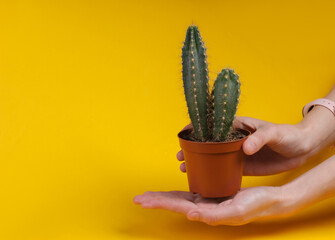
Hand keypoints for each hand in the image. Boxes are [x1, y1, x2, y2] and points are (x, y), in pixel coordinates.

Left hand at [133, 187, 292, 225]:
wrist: (269, 199)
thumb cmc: (256, 204)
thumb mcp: (236, 209)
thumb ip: (213, 215)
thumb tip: (191, 215)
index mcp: (207, 212)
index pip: (178, 206)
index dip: (160, 203)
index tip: (143, 200)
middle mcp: (204, 207)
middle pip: (174, 203)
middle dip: (156, 200)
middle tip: (138, 198)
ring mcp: (207, 201)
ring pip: (179, 199)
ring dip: (163, 197)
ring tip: (148, 195)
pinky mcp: (211, 194)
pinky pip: (190, 192)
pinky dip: (177, 192)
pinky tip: (171, 191)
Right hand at [177, 117, 313, 174]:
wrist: (301, 149)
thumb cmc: (288, 135)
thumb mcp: (274, 133)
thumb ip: (260, 138)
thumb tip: (246, 148)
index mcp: (238, 126)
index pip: (212, 124)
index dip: (196, 128)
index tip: (183, 134)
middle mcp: (233, 139)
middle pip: (207, 142)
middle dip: (191, 148)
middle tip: (180, 156)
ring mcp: (236, 153)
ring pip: (212, 156)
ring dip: (198, 161)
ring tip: (185, 168)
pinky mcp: (242, 165)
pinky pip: (224, 168)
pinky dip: (212, 172)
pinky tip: (202, 178)